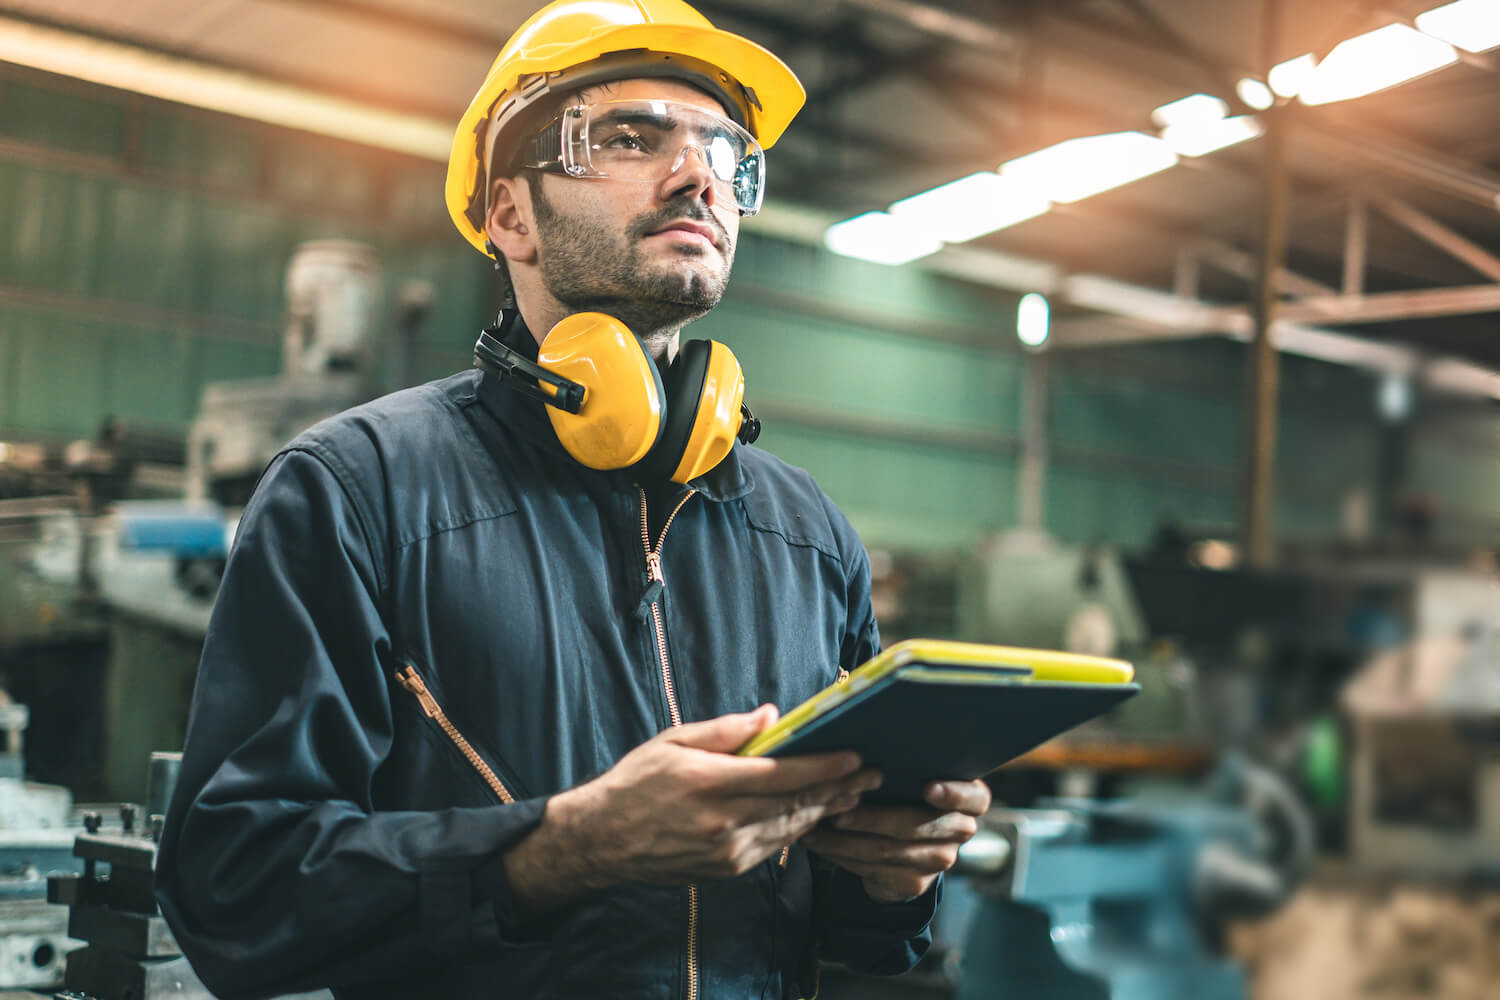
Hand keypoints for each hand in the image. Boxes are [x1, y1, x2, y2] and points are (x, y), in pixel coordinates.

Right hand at [503, 705, 880, 910]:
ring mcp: (725, 850)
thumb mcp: (673, 741)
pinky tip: (817, 816)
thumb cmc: (637, 782)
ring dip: (827, 811)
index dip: (823, 767)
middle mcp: (721, 821)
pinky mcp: (726, 869)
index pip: (780, 774)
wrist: (603, 840)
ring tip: (856, 793)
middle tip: (872, 773)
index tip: (854, 755)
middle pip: (795, 804)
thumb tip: (771, 715)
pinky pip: (773, 847)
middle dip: (838, 789)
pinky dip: (799, 830)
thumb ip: (725, 730)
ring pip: (790, 829)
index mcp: (708, 782)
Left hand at [800, 779, 991, 902]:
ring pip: (888, 850)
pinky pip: (874, 870)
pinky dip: (843, 856)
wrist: (906, 845)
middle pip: (916, 825)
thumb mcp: (912, 776)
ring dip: (845, 840)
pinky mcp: (916, 883)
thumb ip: (905, 764)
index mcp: (970, 799)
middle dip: (872, 818)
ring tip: (816, 827)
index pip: (974, 797)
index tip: (928, 788)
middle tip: (838, 811)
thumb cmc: (905, 792)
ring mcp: (940, 860)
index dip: (953, 794)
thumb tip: (866, 744)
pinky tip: (821, 844)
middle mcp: (961, 830)